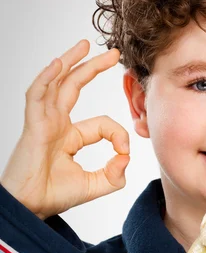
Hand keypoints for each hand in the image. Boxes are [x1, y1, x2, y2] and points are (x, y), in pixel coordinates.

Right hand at [0, 40, 130, 219]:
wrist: (30, 208)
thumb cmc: (54, 196)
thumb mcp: (96, 185)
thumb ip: (115, 173)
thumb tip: (126, 156)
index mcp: (71, 136)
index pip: (103, 123)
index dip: (119, 134)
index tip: (124, 152)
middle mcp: (57, 124)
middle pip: (75, 86)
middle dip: (94, 67)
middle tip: (113, 53)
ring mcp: (44, 121)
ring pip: (56, 83)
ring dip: (70, 61)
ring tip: (84, 44)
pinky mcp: (33, 125)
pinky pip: (37, 95)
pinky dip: (46, 78)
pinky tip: (59, 63)